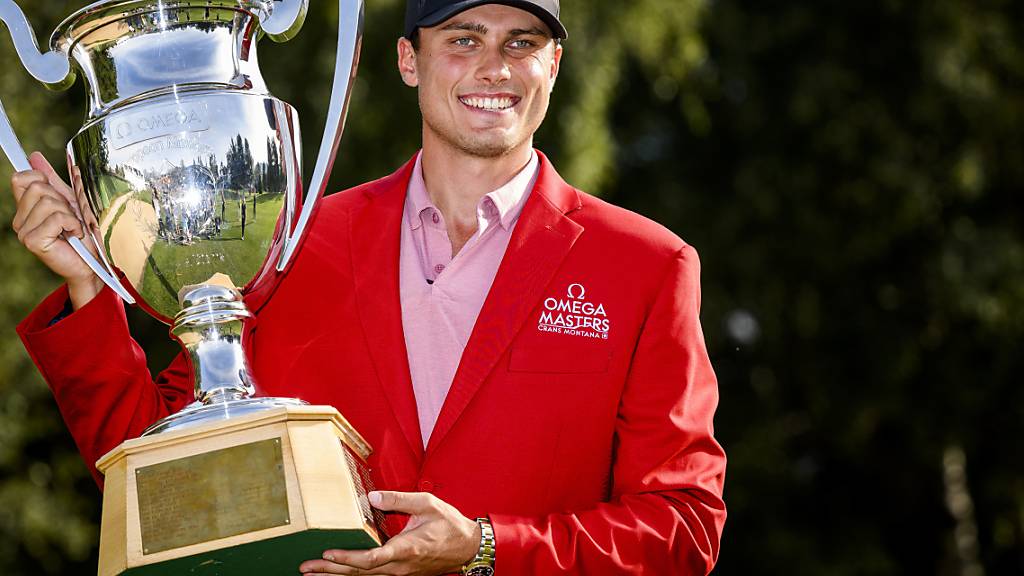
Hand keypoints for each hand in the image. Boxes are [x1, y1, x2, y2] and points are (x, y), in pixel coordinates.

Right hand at [10, 152, 102, 308]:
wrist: (94, 263)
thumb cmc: (85, 235)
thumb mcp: (70, 201)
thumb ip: (52, 180)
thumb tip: (34, 155)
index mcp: (26, 208)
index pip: (20, 178)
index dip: (41, 178)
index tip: (57, 193)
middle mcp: (20, 220)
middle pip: (37, 187)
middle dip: (62, 199)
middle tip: (71, 217)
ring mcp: (24, 232)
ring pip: (47, 202)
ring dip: (69, 213)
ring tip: (73, 227)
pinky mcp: (33, 241)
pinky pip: (55, 217)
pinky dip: (72, 224)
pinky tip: (74, 235)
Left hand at [299, 491, 479, 575]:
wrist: (468, 547)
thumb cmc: (449, 525)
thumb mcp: (427, 504)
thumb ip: (399, 500)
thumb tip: (372, 496)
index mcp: (406, 549)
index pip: (371, 558)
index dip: (348, 558)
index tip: (328, 552)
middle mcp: (400, 566)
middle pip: (360, 573)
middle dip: (331, 571)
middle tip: (306, 567)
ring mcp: (400, 573)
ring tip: (313, 574)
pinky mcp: (401, 574)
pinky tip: (339, 574)